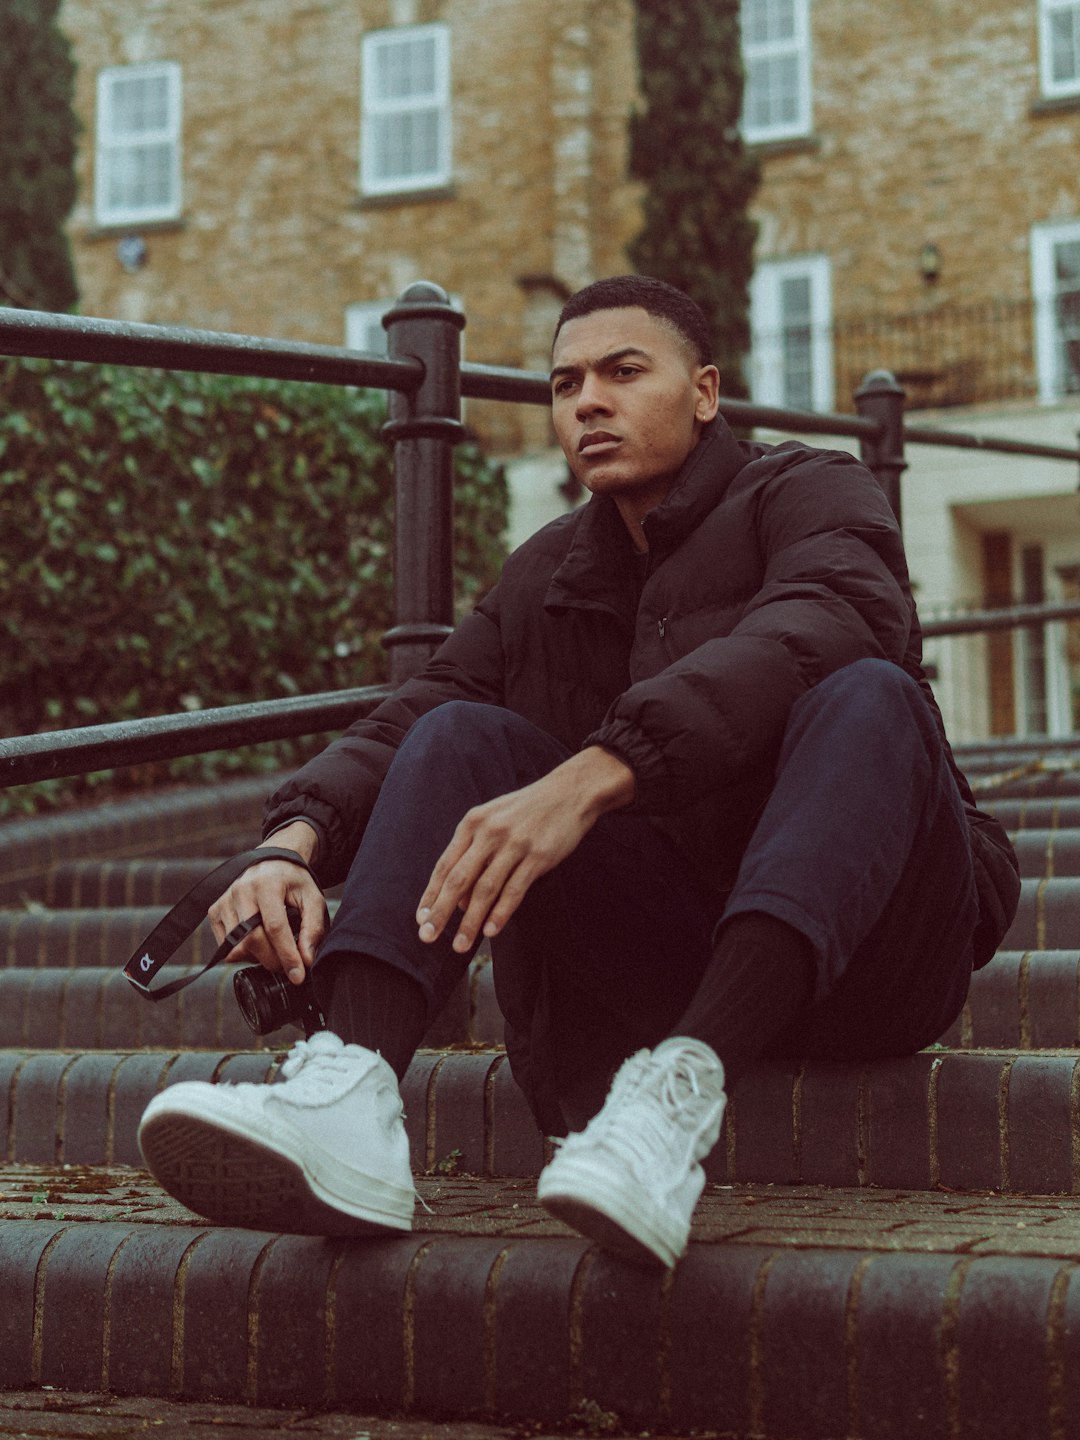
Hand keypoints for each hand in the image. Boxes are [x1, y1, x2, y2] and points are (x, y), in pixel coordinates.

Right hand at [208, 820, 327, 983]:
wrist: (271, 863)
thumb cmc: (293, 883)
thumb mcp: (312, 898)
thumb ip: (313, 928)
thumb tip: (307, 960)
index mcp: (268, 884)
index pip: (275, 927)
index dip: (287, 955)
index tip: (298, 976)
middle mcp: (241, 891)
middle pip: (252, 940)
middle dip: (273, 961)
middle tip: (289, 966)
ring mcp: (224, 901)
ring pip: (237, 946)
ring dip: (258, 958)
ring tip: (275, 951)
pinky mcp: (215, 910)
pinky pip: (225, 946)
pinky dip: (243, 952)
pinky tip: (258, 943)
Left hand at [416, 746, 634, 954]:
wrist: (570, 792)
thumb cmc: (528, 810)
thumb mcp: (494, 820)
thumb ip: (474, 854)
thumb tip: (458, 900)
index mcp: (473, 823)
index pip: (445, 865)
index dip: (431, 894)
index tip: (421, 919)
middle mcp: (489, 833)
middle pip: (459, 879)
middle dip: (441, 912)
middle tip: (428, 937)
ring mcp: (514, 845)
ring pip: (485, 890)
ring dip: (470, 921)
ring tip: (461, 945)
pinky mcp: (538, 856)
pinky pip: (515, 890)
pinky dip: (501, 913)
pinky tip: (491, 931)